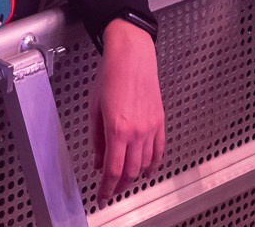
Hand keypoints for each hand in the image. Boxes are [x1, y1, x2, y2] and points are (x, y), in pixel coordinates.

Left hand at [93, 20, 164, 198]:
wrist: (132, 57)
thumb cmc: (111, 75)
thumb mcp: (95, 109)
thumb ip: (96, 139)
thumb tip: (97, 160)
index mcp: (117, 129)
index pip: (113, 170)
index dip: (106, 188)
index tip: (101, 196)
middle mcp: (137, 131)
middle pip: (130, 172)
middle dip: (119, 187)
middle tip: (111, 191)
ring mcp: (151, 128)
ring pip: (145, 164)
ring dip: (135, 177)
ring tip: (125, 182)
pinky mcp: (160, 121)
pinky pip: (159, 151)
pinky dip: (153, 165)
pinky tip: (147, 170)